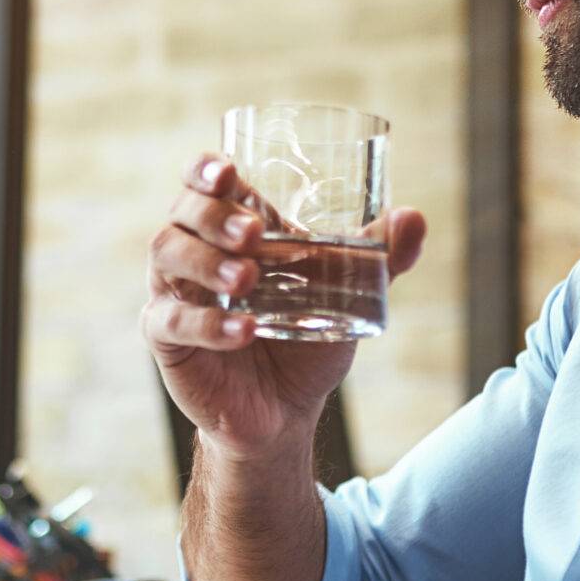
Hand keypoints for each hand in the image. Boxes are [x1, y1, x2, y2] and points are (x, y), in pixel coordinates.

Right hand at [143, 152, 425, 460]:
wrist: (286, 411)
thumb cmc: (306, 340)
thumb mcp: (345, 294)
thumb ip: (376, 256)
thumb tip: (413, 217)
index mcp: (228, 230)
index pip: (202, 183)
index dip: (206, 169)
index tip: (229, 172)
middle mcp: (193, 253)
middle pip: (182, 213)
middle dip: (213, 216)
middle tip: (254, 233)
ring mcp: (175, 294)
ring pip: (165, 255)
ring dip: (206, 261)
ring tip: (248, 277)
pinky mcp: (168, 340)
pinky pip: (173, 320)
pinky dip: (209, 322)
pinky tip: (245, 329)